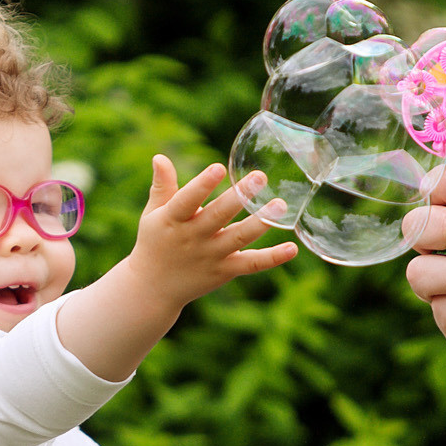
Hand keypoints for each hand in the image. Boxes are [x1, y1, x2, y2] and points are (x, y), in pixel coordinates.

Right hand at [121, 155, 297, 309]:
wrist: (153, 288)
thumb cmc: (155, 242)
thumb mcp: (153, 214)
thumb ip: (163, 186)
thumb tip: (160, 157)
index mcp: (172, 220)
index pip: (186, 201)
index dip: (202, 185)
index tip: (219, 168)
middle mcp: (193, 238)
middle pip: (218, 216)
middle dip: (238, 197)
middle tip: (260, 176)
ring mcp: (211, 256)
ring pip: (239, 239)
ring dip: (261, 223)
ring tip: (280, 205)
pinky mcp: (225, 271)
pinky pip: (252, 264)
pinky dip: (273, 258)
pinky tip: (292, 248)